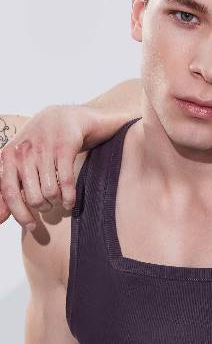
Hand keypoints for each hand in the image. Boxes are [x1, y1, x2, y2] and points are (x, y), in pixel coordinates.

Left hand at [0, 104, 94, 229]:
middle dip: (42, 207)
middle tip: (48, 206)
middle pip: (31, 196)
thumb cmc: (43, 143)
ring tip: (60, 200)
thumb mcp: (20, 161)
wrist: (69, 116)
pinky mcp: (65, 147)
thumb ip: (8, 186)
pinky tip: (70, 201)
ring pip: (49, 191)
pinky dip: (69, 197)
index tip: (30, 226)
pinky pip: (66, 182)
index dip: (18, 213)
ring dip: (56, 202)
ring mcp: (45, 148)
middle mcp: (24, 150)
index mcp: (9, 154)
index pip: (9, 191)